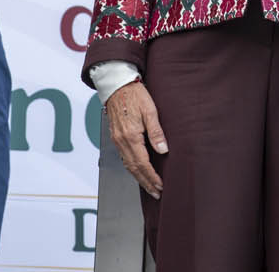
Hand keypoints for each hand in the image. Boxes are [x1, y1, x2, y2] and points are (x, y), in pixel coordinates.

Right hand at [105, 81, 166, 198]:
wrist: (117, 85)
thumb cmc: (135, 95)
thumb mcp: (150, 111)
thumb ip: (156, 132)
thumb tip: (163, 151)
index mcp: (130, 136)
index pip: (142, 163)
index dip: (152, 177)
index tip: (161, 186)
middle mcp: (121, 141)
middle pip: (134, 168)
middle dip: (146, 182)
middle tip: (156, 193)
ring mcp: (117, 139)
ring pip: (127, 164)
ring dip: (138, 177)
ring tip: (149, 186)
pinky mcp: (116, 136)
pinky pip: (124, 157)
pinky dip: (132, 167)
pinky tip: (138, 170)